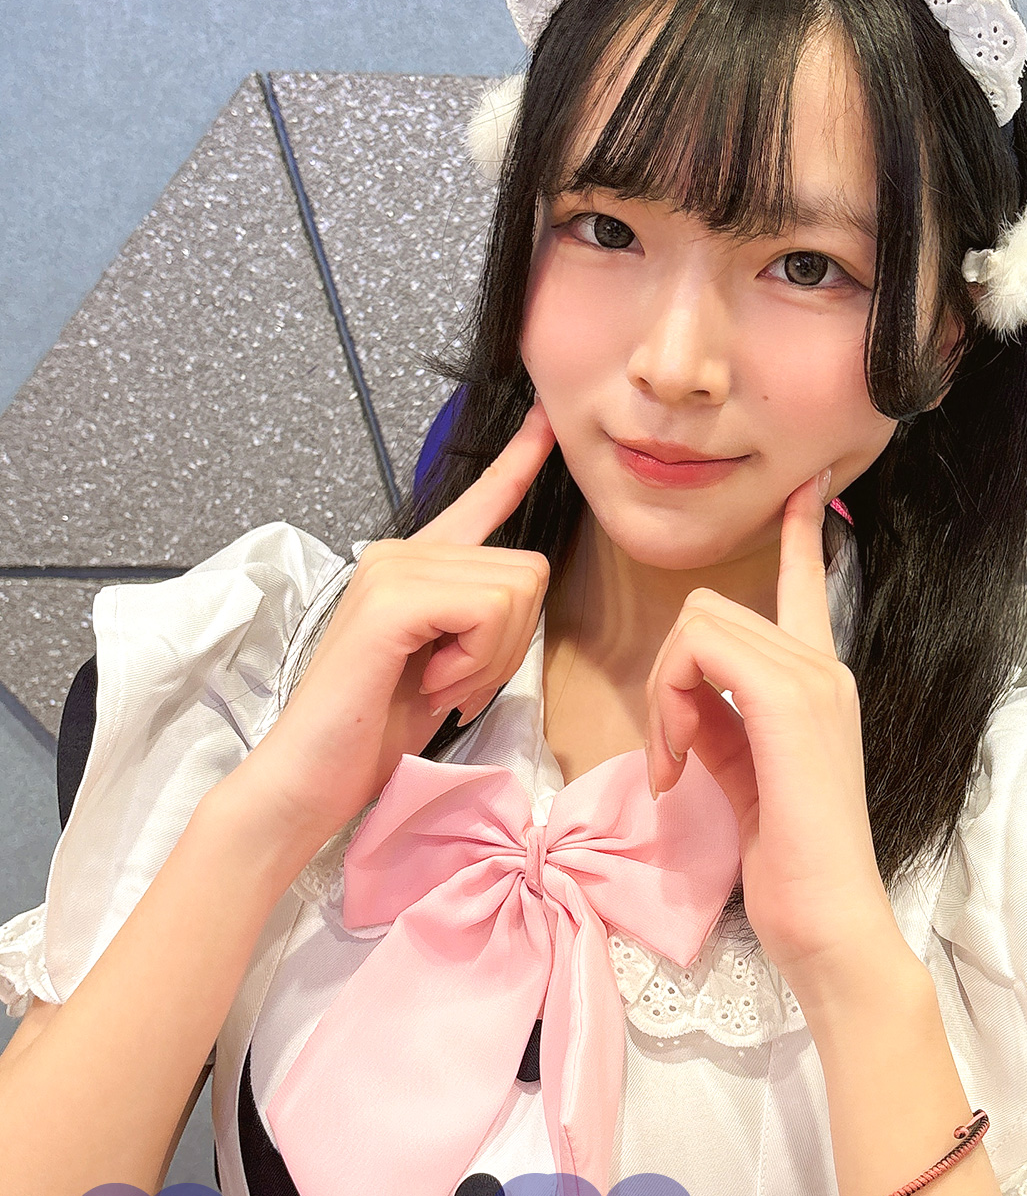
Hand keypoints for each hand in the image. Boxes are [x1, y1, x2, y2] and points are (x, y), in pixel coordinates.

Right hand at [227, 402, 555, 861]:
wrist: (312, 777)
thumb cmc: (374, 730)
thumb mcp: (446, 664)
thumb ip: (477, 618)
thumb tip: (522, 589)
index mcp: (416, 565)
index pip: (480, 500)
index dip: (519, 459)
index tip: (545, 418)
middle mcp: (402, 551)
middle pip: (527, 571)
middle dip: (509, 644)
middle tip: (453, 682)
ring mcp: (393, 569)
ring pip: (515, 591)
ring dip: (491, 658)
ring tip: (436, 684)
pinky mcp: (392, 599)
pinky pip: (489, 611)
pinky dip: (476, 661)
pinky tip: (432, 685)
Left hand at [644, 471, 903, 990]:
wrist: (830, 925)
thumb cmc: (790, 864)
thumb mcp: (743, 777)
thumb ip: (720, 723)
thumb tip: (686, 699)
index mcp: (819, 681)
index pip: (807, 586)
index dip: (800, 534)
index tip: (806, 488)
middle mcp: (822, 667)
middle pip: (707, 608)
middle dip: (666, 678)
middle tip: (668, 754)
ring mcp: (812, 679)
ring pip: (698, 624)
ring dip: (664, 695)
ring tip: (673, 765)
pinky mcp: (790, 700)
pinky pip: (701, 651)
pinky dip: (670, 704)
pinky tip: (677, 763)